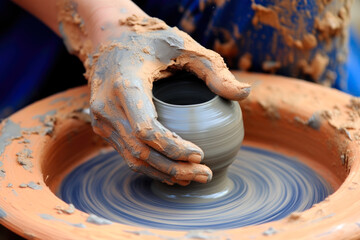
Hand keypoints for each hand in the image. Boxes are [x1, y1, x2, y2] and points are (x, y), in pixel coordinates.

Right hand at [87, 15, 249, 184]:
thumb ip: (214, 69)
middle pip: (141, 151)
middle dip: (174, 167)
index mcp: (124, 85)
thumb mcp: (183, 45)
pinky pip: (127, 154)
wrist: (111, 39)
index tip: (201, 154)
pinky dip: (150, 166)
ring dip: (163, 172)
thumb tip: (244, 93)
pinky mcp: (103, 126)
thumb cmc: (150, 42)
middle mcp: (107, 107)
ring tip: (193, 177)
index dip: (174, 149)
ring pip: (132, 158)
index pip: (147, 130)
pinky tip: (173, 171)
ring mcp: (101, 120)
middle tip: (204, 174)